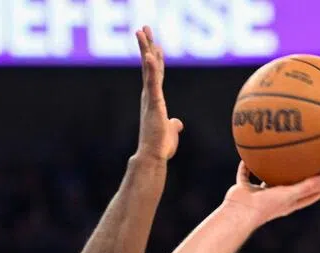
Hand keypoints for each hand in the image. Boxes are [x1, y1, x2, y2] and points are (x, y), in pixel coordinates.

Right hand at [135, 27, 182, 161]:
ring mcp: (150, 99)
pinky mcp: (153, 104)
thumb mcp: (170, 133)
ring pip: (147, 69)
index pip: (155, 75)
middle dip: (146, 46)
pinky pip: (152, 83)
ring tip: (142, 31)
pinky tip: (151, 55)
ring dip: (145, 49)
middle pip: (148, 66)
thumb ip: (173, 125)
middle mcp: (149, 97)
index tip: (155, 45)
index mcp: (153, 101)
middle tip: (143, 28)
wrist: (153, 157)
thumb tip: (177, 123)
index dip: (156, 59)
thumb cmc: (160, 148)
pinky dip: (152, 69)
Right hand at [222, 162, 319, 226]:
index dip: (319, 190)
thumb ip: (306, 187)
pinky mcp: (245, 188)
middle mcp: (275, 199)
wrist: (240, 213)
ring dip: (272, 170)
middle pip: (290, 187)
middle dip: (298, 177)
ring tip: (278, 155)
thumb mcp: (288, 195)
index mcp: (288, 204)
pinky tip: (250, 154)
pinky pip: (246, 174)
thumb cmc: (265, 207)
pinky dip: (247, 166)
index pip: (308, 197)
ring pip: (267, 179)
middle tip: (307, 162)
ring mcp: (259, 194)